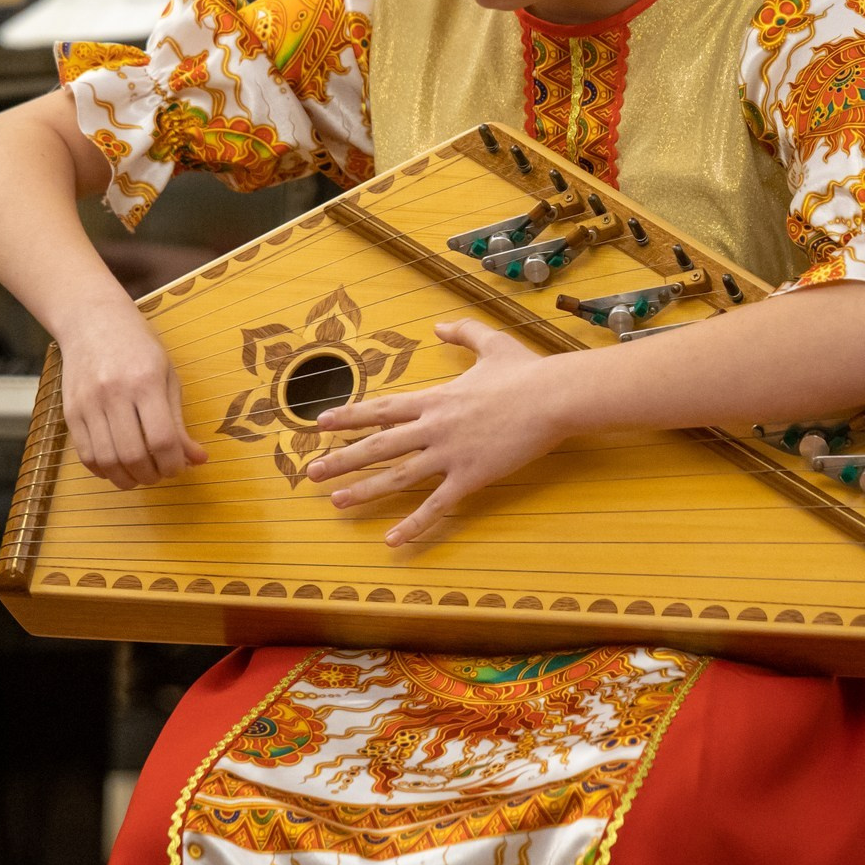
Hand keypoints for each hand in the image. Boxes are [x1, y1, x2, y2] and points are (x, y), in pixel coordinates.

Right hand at [57, 309, 207, 488]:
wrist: (92, 320)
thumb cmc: (138, 346)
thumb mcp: (167, 376)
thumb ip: (179, 421)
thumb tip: (198, 460)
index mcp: (145, 382)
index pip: (161, 439)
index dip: (173, 464)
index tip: (179, 466)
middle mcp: (114, 393)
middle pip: (132, 455)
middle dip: (152, 476)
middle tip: (161, 473)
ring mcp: (88, 404)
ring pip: (107, 460)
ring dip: (127, 479)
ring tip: (140, 475)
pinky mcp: (70, 412)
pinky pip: (85, 455)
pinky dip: (103, 470)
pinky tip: (117, 467)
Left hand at [308, 319, 565, 545]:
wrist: (553, 397)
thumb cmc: (526, 371)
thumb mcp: (491, 343)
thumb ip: (461, 332)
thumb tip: (439, 324)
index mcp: (435, 398)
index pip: (382, 409)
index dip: (349, 416)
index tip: (320, 422)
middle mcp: (434, 427)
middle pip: (378, 445)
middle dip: (341, 459)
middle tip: (311, 472)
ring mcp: (450, 454)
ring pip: (397, 476)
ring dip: (364, 490)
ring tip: (336, 502)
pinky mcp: (471, 477)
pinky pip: (436, 505)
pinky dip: (413, 524)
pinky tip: (392, 540)